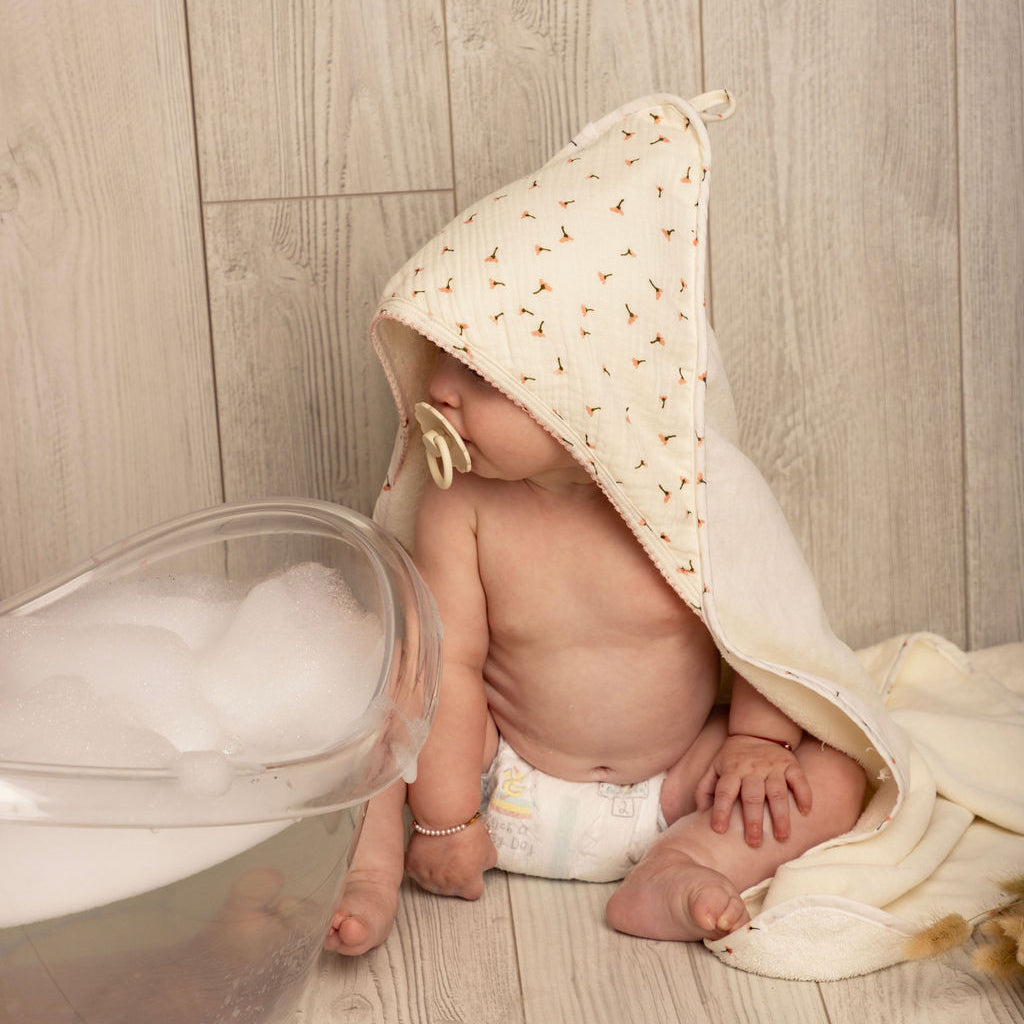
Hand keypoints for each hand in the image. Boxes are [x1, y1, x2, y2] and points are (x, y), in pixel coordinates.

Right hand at [405, 818, 496, 899]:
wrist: (445, 817)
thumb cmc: (467, 830)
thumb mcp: (489, 850)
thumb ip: (487, 864)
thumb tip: (483, 866)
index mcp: (468, 885)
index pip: (473, 892)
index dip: (472, 880)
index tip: (469, 870)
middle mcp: (447, 887)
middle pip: (451, 889)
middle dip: (453, 876)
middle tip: (454, 856)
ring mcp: (428, 880)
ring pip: (431, 882)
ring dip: (435, 872)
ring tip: (440, 851)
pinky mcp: (413, 869)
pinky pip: (415, 871)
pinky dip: (419, 863)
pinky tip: (426, 851)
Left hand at [694, 734, 811, 846]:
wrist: (758, 730)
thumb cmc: (733, 757)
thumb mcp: (715, 767)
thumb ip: (705, 789)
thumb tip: (700, 813)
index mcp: (731, 770)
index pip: (724, 791)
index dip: (720, 810)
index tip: (718, 830)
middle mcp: (752, 768)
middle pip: (752, 796)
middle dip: (753, 820)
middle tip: (754, 843)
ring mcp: (773, 766)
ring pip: (777, 792)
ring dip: (780, 815)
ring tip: (781, 837)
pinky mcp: (790, 764)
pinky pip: (798, 780)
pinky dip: (804, 795)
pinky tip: (805, 813)